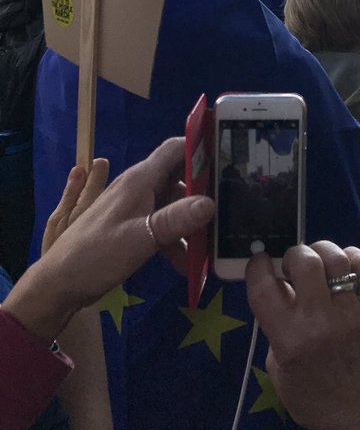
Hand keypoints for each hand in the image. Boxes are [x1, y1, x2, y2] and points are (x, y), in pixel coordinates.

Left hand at [6, 138, 213, 343]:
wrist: (58, 284)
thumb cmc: (97, 254)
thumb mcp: (141, 237)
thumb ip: (177, 219)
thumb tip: (212, 202)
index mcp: (140, 179)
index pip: (176, 148)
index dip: (202, 146)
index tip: (229, 156)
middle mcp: (138, 187)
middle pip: (179, 177)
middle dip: (203, 192)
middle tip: (229, 206)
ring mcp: (134, 207)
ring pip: (172, 205)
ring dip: (190, 223)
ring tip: (210, 244)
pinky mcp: (131, 227)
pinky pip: (160, 225)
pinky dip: (174, 240)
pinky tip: (186, 263)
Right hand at [246, 240, 359, 429]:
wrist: (357, 412)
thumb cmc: (310, 395)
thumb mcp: (276, 366)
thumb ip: (274, 325)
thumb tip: (277, 284)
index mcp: (289, 340)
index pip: (264, 288)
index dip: (257, 266)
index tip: (260, 261)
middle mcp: (319, 322)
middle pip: (305, 261)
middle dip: (293, 254)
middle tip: (293, 265)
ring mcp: (350, 313)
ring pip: (336, 258)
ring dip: (322, 252)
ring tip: (318, 263)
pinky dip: (351, 258)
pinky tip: (342, 268)